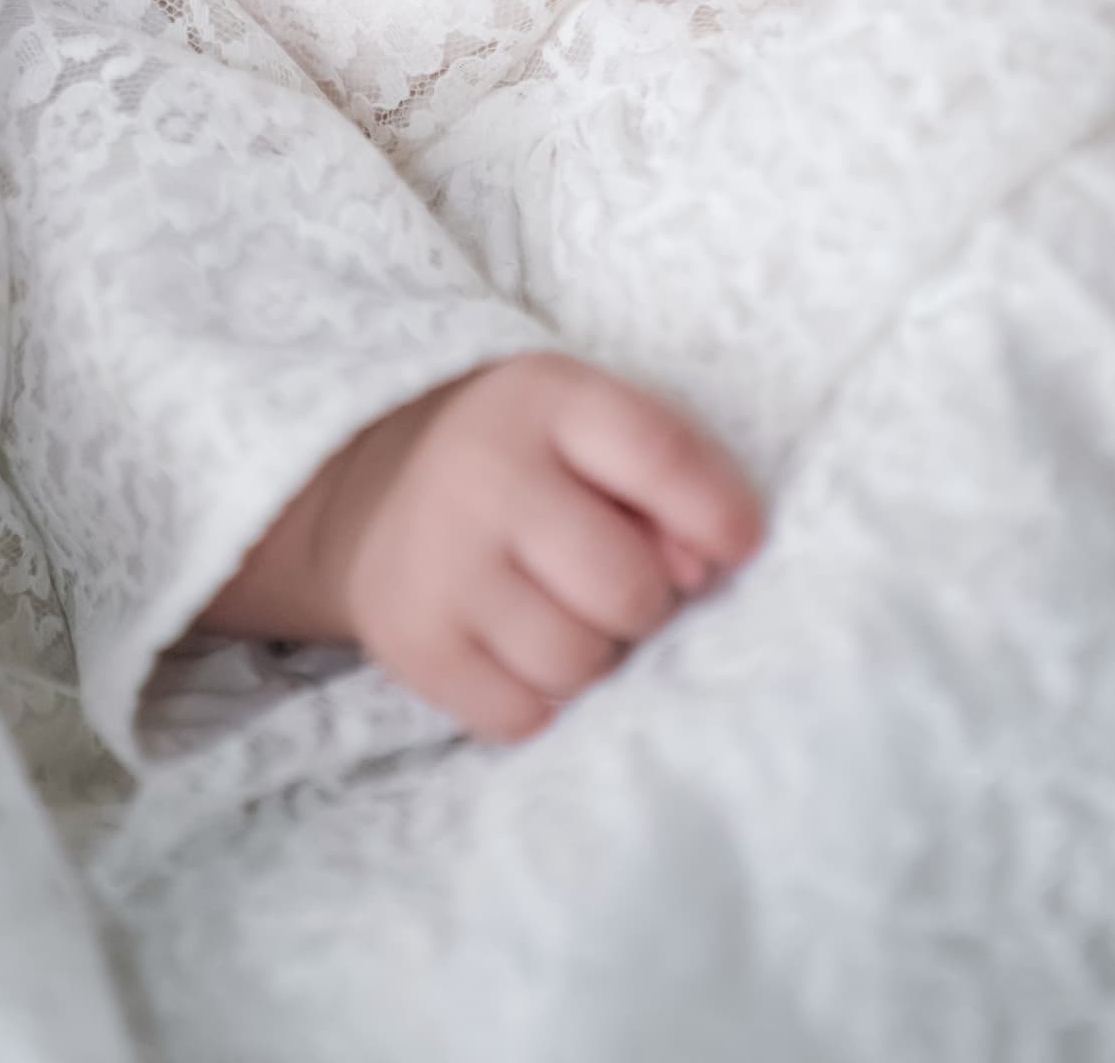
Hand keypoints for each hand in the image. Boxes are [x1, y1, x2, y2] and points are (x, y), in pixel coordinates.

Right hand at [197, 352, 762, 741]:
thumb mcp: (589, 429)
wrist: (373, 483)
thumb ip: (667, 478)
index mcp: (545, 397)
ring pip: (579, 664)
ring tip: (565, 612)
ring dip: (594, 654)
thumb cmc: (523, 456)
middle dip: (647, 601)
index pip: (662, 456)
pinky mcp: (411, 644)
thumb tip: (706, 569)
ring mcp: (440, 565)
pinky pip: (523, 716)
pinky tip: (518, 646)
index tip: (741, 545)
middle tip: (618, 583)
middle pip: (628, 588)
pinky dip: (539, 697)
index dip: (720, 513)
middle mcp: (485, 474)